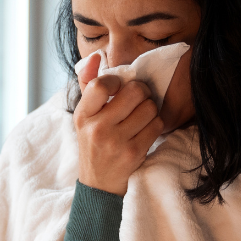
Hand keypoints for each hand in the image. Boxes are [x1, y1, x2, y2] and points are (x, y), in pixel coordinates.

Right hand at [74, 52, 164, 195]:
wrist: (98, 184)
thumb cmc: (93, 143)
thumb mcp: (84, 116)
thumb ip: (88, 84)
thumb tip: (96, 55)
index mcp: (82, 115)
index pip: (101, 85)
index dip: (118, 80)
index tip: (120, 86)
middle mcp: (97, 129)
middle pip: (134, 92)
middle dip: (142, 92)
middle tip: (139, 98)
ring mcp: (116, 142)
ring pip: (149, 108)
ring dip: (150, 109)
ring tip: (142, 116)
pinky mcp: (134, 153)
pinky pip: (157, 125)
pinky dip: (156, 124)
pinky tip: (146, 129)